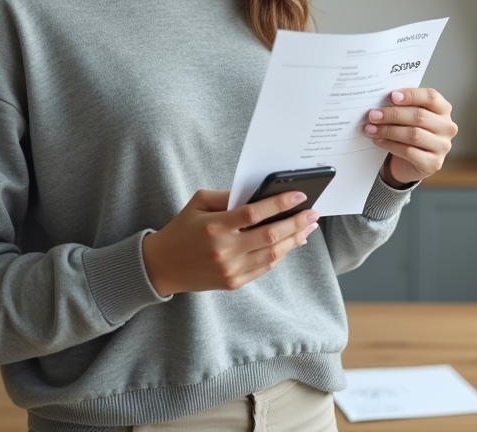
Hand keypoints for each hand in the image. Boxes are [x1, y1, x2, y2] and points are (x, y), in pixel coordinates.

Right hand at [141, 189, 319, 296]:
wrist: (162, 266)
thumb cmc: (182, 228)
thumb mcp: (198, 202)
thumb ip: (227, 196)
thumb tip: (259, 193)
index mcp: (215, 226)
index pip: (254, 213)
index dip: (280, 204)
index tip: (300, 196)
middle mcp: (225, 250)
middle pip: (270, 235)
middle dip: (296, 223)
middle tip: (313, 213)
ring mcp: (230, 269)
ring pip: (272, 255)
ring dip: (294, 240)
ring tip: (308, 228)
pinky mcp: (233, 283)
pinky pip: (265, 268)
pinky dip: (281, 255)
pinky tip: (290, 243)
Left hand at [364, 87, 457, 186]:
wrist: (410, 162)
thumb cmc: (410, 132)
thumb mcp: (408, 116)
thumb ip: (402, 105)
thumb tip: (381, 99)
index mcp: (443, 109)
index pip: (431, 97)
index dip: (411, 95)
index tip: (392, 96)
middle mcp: (447, 127)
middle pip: (419, 116)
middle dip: (393, 114)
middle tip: (373, 115)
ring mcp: (443, 146)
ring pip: (413, 134)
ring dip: (388, 130)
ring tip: (371, 129)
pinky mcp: (434, 163)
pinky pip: (409, 152)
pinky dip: (390, 145)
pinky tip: (378, 141)